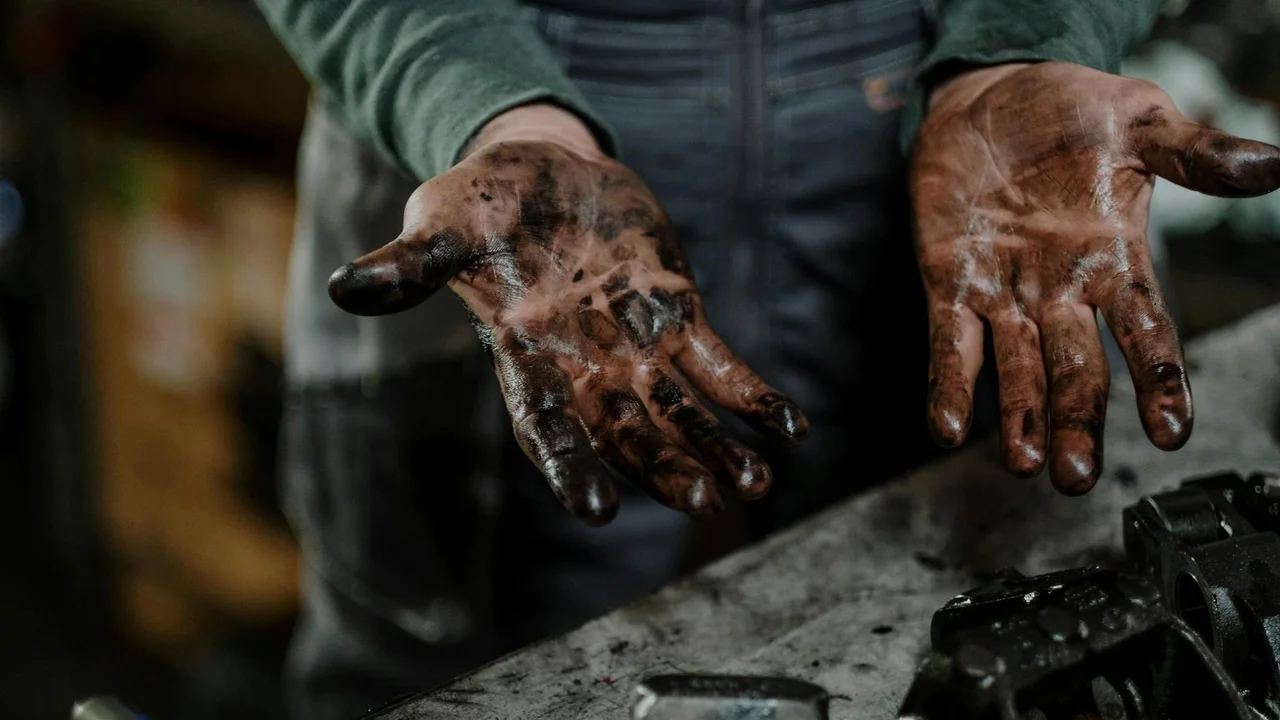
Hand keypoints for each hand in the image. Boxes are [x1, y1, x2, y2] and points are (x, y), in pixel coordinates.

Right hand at [327, 104, 808, 524]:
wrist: (543, 169)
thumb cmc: (482, 201)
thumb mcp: (441, 222)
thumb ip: (408, 263)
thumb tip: (344, 289)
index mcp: (525, 356)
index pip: (545, 425)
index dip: (570, 466)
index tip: (597, 509)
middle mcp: (584, 367)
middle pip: (627, 433)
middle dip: (663, 467)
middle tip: (701, 500)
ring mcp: (636, 346)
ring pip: (681, 413)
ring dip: (716, 448)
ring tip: (755, 485)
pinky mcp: (678, 316)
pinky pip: (721, 367)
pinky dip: (752, 397)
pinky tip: (789, 428)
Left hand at [912, 62, 1279, 493]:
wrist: (991, 93)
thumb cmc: (1071, 111)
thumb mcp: (1139, 123)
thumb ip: (1194, 153)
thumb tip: (1271, 164)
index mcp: (1116, 261)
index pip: (1146, 332)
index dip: (1159, 382)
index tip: (1172, 432)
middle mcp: (1063, 292)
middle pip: (1076, 370)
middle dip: (1077, 422)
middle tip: (1077, 478)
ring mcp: (1005, 293)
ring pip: (1016, 370)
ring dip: (1020, 419)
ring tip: (1025, 466)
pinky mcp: (950, 284)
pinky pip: (950, 343)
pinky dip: (950, 384)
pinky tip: (946, 427)